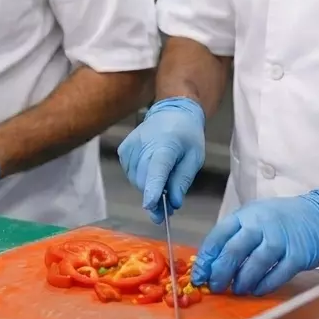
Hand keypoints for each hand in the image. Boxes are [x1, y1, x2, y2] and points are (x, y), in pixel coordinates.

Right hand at [117, 97, 205, 223]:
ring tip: (163, 179)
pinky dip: (141, 177)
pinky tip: (151, 168)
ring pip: (136, 181)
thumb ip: (183, 180)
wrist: (172, 111)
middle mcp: (144, 145)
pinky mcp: (123, 150)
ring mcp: (130, 147)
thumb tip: (173, 203)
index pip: (157, 170)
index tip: (150, 206)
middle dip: (155, 199)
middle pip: (145, 181)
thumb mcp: (194, 158)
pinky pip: (131, 174)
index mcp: (166, 145)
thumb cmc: (187, 136)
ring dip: (148, 187)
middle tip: (168, 207)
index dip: (153, 189)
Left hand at [191, 189, 318, 296]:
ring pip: (253, 266)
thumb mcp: (255, 217)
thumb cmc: (281, 219)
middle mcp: (261, 225)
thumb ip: (235, 236)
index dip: (206, 259)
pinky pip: (275, 276)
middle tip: (215, 287)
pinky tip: (257, 290)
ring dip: (241, 282)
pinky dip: (263, 286)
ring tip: (238, 289)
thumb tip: (211, 264)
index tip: (199, 275)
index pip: (218, 236)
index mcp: (246, 215)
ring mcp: (280, 240)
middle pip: (233, 251)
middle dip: (220, 273)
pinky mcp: (296, 255)